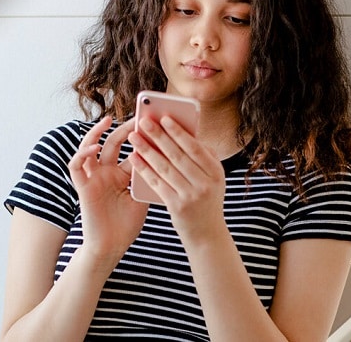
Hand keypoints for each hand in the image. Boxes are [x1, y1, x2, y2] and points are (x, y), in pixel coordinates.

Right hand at [68, 117, 147, 262]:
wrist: (111, 247)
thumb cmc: (127, 225)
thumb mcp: (142, 197)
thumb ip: (149, 177)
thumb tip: (168, 157)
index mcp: (123, 174)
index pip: (132, 149)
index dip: (142, 137)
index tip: (154, 124)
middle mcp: (107, 172)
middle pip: (113, 143)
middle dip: (123, 129)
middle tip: (136, 117)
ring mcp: (93, 178)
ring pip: (89, 147)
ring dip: (96, 133)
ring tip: (107, 121)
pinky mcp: (82, 187)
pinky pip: (76, 166)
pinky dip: (82, 154)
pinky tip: (94, 147)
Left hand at [127, 115, 226, 241]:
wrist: (207, 233)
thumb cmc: (206, 198)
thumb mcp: (213, 178)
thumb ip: (203, 157)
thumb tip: (184, 131)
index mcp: (216, 172)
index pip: (195, 148)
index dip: (179, 132)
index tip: (164, 118)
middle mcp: (205, 183)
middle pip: (178, 155)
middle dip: (159, 136)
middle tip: (144, 122)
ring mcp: (191, 196)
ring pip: (165, 168)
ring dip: (147, 150)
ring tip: (134, 136)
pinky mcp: (177, 206)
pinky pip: (157, 183)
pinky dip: (144, 169)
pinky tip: (134, 157)